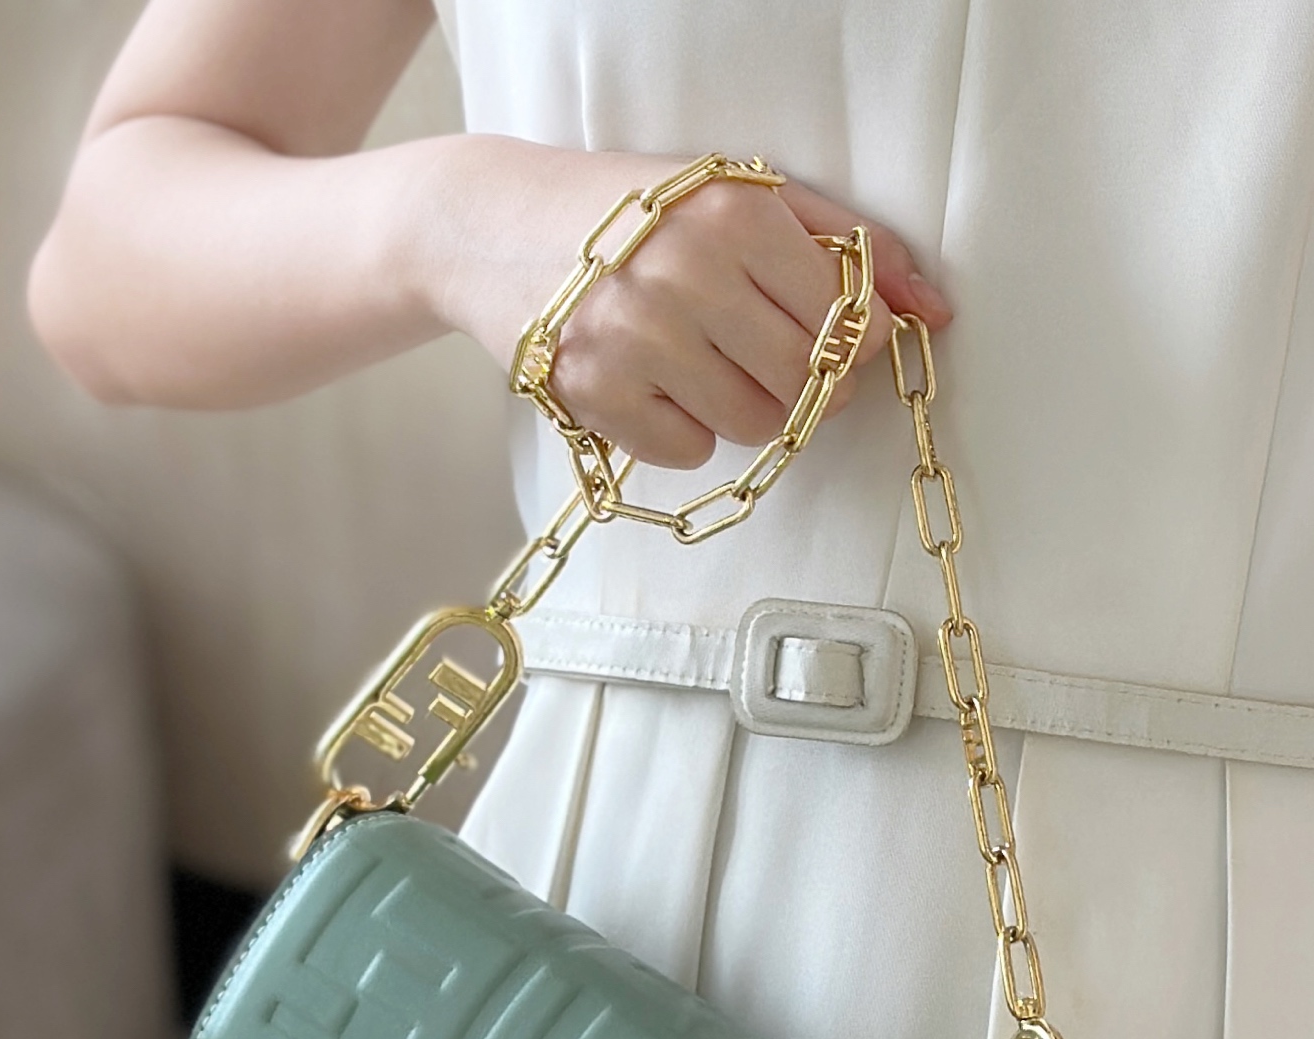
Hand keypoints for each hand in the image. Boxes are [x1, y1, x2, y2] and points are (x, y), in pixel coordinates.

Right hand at [436, 140, 952, 470]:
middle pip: (802, 383)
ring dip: (744, 406)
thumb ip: (845, 246)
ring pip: (751, 424)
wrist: (494, 227)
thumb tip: (935, 312)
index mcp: (734, 220)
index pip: (841, 320)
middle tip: (768, 357)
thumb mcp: (738, 198)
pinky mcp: (596, 397)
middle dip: (802, 383)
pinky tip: (656, 382)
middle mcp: (686, 281)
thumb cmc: (632, 213)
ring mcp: (636, 345)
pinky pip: (689, 449)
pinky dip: (684, 429)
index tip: (820, 334)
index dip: (845, 342)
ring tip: (705, 361)